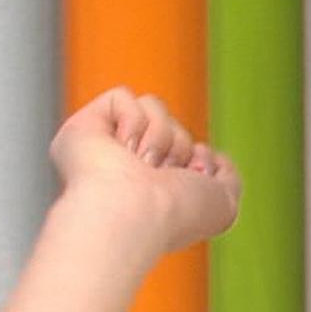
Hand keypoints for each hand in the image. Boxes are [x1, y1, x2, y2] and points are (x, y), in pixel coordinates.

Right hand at [48, 86, 241, 255]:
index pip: (187, 150)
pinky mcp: (84, 127)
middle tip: (163, 176)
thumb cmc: (176, 214)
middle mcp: (129, 168)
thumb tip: (211, 157)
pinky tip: (122, 150)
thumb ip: (227, 180)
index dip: (199, 162)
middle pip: (174, 125)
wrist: (136, 211)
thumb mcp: (224, 206)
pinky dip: (132, 120)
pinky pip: (123, 97)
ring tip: (142, 166)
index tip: (194, 182)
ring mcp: (104, 148)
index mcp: (158, 187)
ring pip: (152, 105)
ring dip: (160, 136)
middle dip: (180, 147)